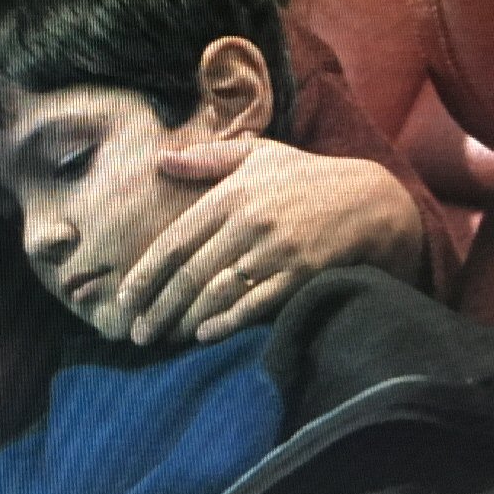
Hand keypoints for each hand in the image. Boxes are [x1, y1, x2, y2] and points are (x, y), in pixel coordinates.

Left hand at [116, 139, 422, 345]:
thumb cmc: (304, 177)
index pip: (174, 241)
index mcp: (230, 195)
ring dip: (185, 319)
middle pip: (189, 274)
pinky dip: (228, 321)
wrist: (369, 200)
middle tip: (135, 334)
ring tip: (162, 338)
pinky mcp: (301, 273)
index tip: (124, 299)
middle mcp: (248, 222)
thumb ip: (206, 159)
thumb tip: (162, 159)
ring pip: (217, 292)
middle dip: (157, 307)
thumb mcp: (256, 155)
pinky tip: (205, 335)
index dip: (145, 273)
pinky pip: (256, 303)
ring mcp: (275, 249)